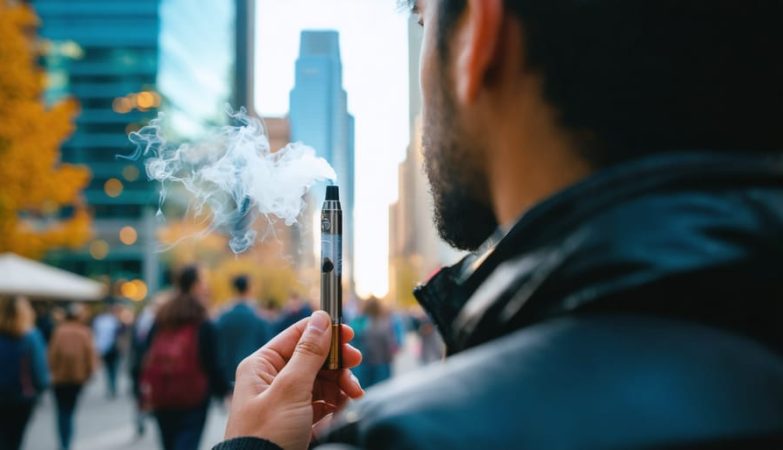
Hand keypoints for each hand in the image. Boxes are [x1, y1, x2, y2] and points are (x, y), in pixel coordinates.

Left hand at [224, 311, 363, 449]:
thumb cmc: (266, 435)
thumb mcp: (290, 389)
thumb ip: (308, 353)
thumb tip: (321, 319)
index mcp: (261, 366)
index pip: (297, 336)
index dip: (324, 332)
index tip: (348, 334)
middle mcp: (272, 380)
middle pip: (314, 358)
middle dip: (337, 362)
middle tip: (355, 363)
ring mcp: (287, 401)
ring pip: (322, 380)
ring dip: (341, 383)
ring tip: (353, 393)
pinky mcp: (298, 420)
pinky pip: (323, 402)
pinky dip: (337, 402)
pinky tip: (344, 406)